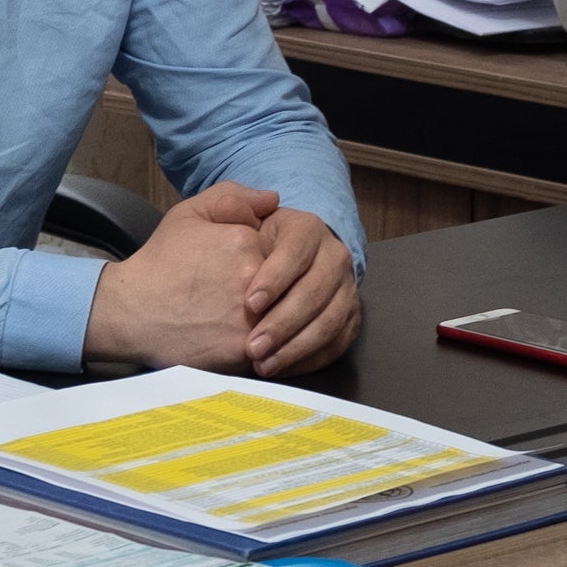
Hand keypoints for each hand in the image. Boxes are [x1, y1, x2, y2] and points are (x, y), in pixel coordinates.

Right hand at [82, 183, 275, 367]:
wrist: (130, 311)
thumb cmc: (160, 262)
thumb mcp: (188, 215)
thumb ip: (232, 198)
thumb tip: (273, 200)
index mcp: (244, 240)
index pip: (282, 249)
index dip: (266, 260)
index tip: (242, 269)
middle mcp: (253, 276)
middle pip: (287, 284)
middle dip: (272, 290)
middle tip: (237, 296)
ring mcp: (251, 315)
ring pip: (283, 317)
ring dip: (273, 319)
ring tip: (240, 319)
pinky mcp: (244, 350)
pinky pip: (274, 348)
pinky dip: (267, 346)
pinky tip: (243, 340)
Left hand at [238, 207, 362, 377]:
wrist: (253, 265)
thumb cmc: (231, 243)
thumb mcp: (218, 214)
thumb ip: (231, 200)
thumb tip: (267, 198)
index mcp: (305, 227)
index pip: (297, 250)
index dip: (276, 278)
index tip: (250, 303)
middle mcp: (333, 256)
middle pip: (317, 291)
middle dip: (284, 322)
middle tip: (253, 346)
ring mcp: (345, 289)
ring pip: (330, 321)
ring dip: (297, 346)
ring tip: (263, 364)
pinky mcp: (348, 318)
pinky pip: (337, 343)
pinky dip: (310, 359)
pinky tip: (281, 368)